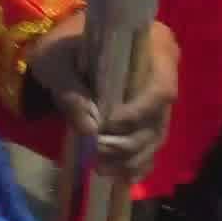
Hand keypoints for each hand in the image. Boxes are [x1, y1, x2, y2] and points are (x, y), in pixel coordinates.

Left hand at [28, 17, 181, 178]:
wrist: (65, 46)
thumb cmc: (63, 44)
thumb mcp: (56, 59)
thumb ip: (69, 90)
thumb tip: (90, 129)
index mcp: (152, 44)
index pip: (161, 86)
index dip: (140, 112)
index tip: (108, 127)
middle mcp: (165, 69)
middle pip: (160, 116)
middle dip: (130, 142)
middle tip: (97, 154)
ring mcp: (159, 94)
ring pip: (157, 134)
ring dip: (131, 158)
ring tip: (101, 168)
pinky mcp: (150, 114)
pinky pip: (152, 143)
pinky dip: (137, 163)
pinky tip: (118, 176)